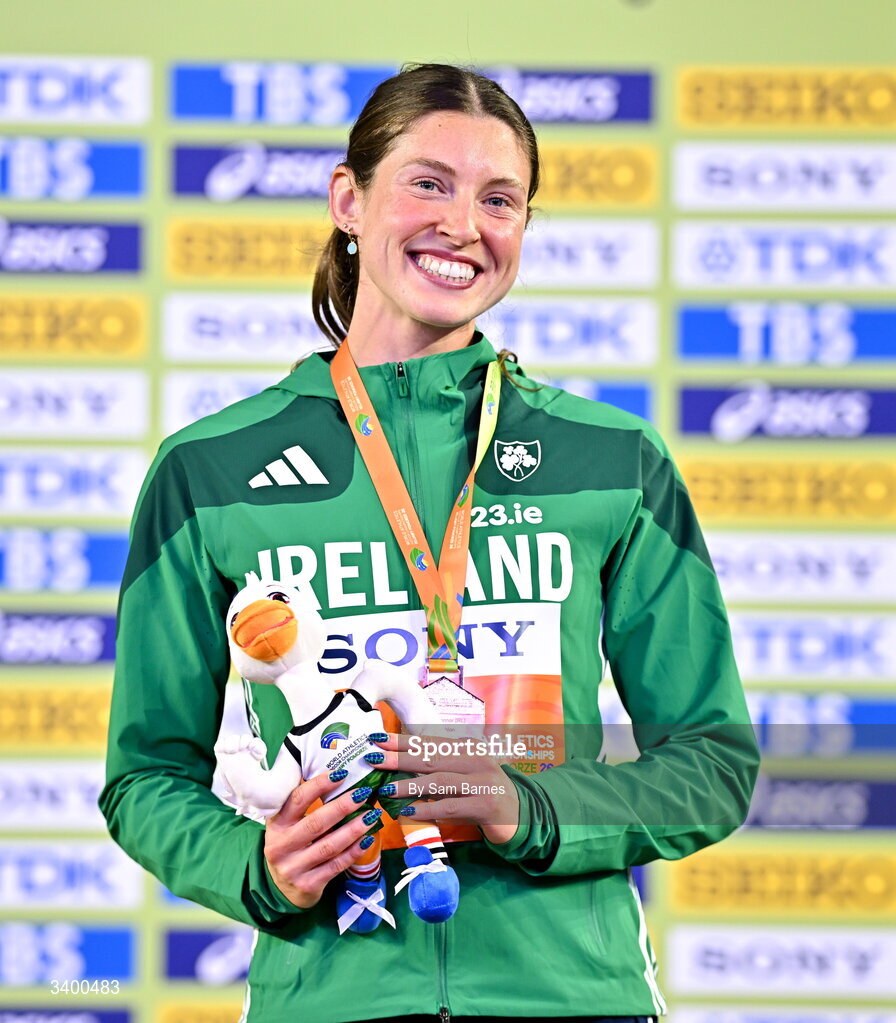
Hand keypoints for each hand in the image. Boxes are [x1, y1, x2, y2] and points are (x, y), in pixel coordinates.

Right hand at [264, 772, 380, 908]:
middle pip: (315, 822)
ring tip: (372, 815)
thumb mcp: (288, 825)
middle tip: (363, 793)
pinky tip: (367, 840)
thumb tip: (339, 776)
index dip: (320, 785)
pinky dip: (353, 851)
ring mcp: (293, 867)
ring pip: (328, 846)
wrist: (283, 889)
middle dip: (342, 806)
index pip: (297, 799)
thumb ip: (304, 805)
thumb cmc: (291, 846)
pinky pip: (335, 865)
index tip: (342, 774)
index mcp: (276, 824)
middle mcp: (280, 846)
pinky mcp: (307, 885)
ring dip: (353, 829)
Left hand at [373, 732, 519, 844]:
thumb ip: (438, 768)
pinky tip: (409, 811)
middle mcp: (477, 760)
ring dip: (410, 784)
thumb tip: (398, 765)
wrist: (519, 815)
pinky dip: (428, 808)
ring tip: (387, 790)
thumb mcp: (462, 775)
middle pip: (432, 757)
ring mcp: (483, 782)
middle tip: (374, 757)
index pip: (430, 742)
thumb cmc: (481, 794)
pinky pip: (451, 806)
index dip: (403, 740)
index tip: (378, 738)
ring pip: (440, 781)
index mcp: (469, 748)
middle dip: (400, 757)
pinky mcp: (486, 805)